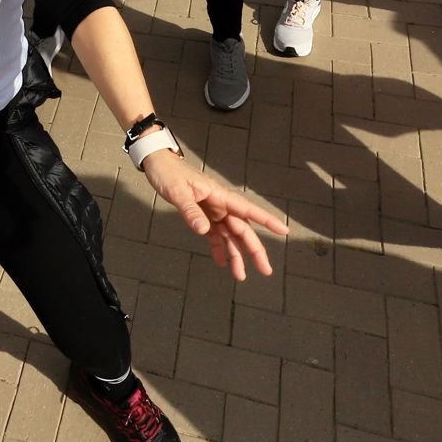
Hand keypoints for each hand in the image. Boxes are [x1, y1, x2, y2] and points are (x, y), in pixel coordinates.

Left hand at [139, 148, 287, 281]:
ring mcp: (212, 211)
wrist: (157, 165)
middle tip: (265, 270)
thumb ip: (190, 211)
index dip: (267, 220)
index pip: (248, 209)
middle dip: (254, 250)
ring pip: (230, 236)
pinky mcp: (202, 216)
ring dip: (236, 255)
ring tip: (241, 276)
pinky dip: (219, 249)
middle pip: (242, 229)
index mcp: (219, 195)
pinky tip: (221, 263)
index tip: (284, 231)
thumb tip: (204, 231)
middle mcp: (220, 204)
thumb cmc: (168, 173)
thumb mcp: (177, 192)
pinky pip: (215, 235)